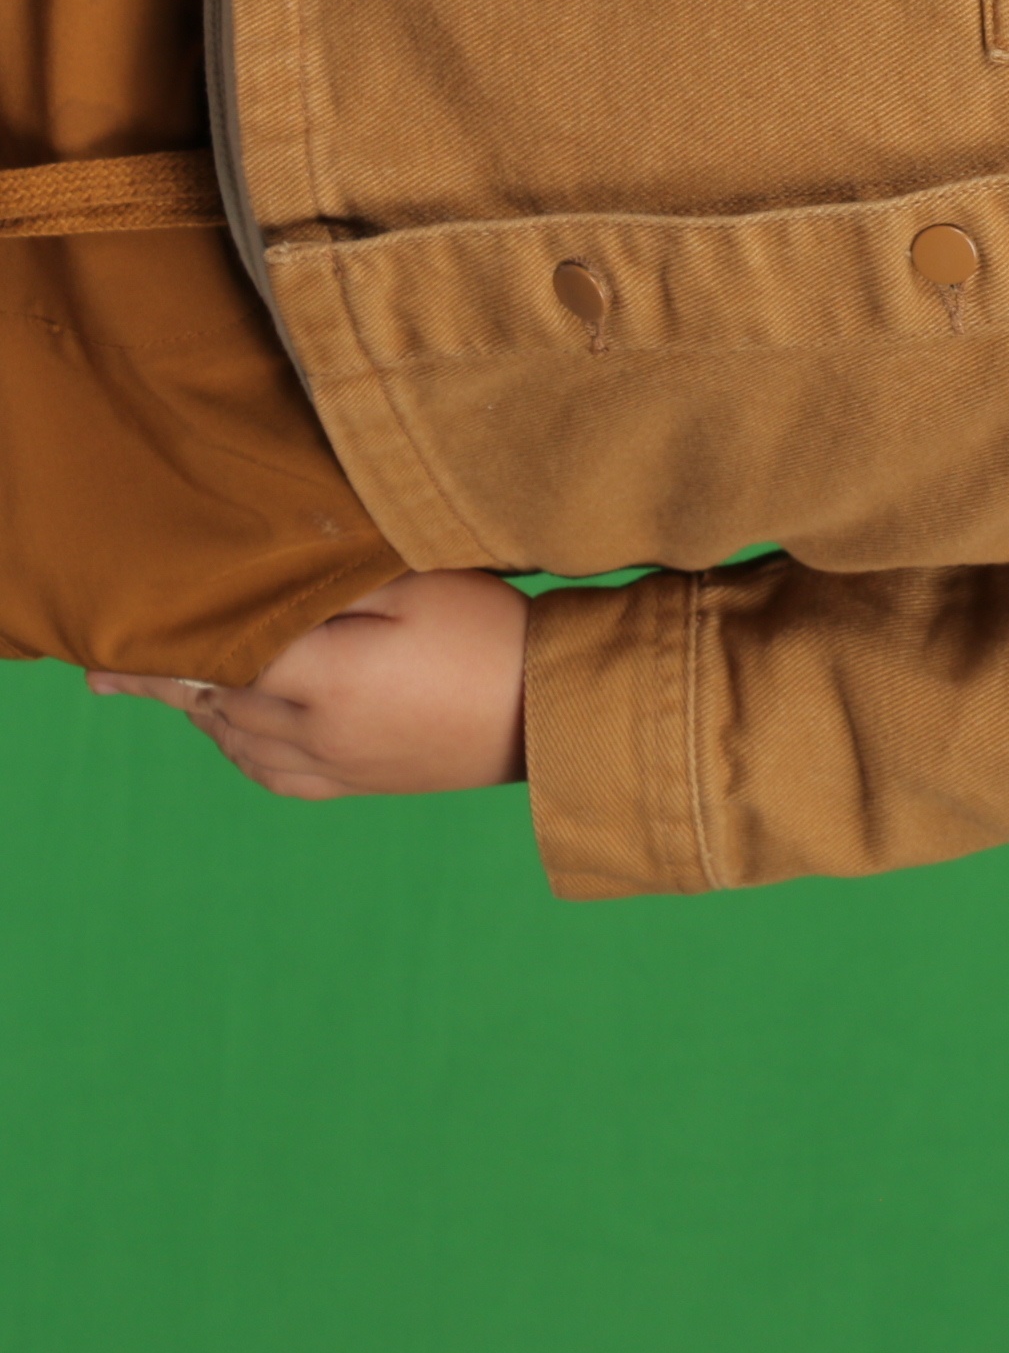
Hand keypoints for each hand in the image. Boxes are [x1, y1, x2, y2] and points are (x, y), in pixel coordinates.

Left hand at [90, 571, 529, 797]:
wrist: (555, 713)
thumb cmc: (495, 635)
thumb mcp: (422, 582)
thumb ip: (335, 577)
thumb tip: (264, 568)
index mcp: (325, 676)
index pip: (217, 654)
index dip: (164, 643)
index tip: (119, 634)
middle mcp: (315, 729)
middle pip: (214, 700)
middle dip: (163, 681)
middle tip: (109, 672)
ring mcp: (335, 763)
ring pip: (234, 740)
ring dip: (196, 712)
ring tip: (165, 692)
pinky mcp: (359, 784)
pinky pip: (270, 774)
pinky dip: (235, 750)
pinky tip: (230, 735)